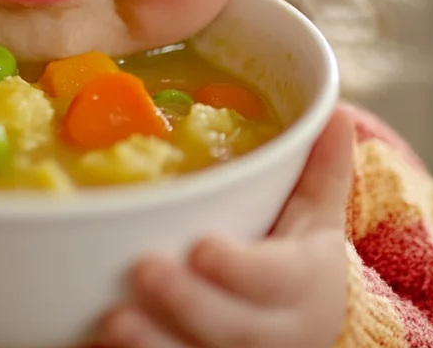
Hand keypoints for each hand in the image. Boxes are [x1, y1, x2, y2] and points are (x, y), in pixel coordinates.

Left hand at [96, 108, 355, 347]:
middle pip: (234, 329)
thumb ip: (322, 170)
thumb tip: (338, 109)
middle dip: (188, 304)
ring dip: (153, 346)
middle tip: (141, 269)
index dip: (240, 268)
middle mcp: (273, 336)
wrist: (307, 337)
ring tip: (111, 321)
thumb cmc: (297, 270)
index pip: (276, 280)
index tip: (201, 246)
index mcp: (302, 287)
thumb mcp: (317, 222)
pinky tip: (93, 347)